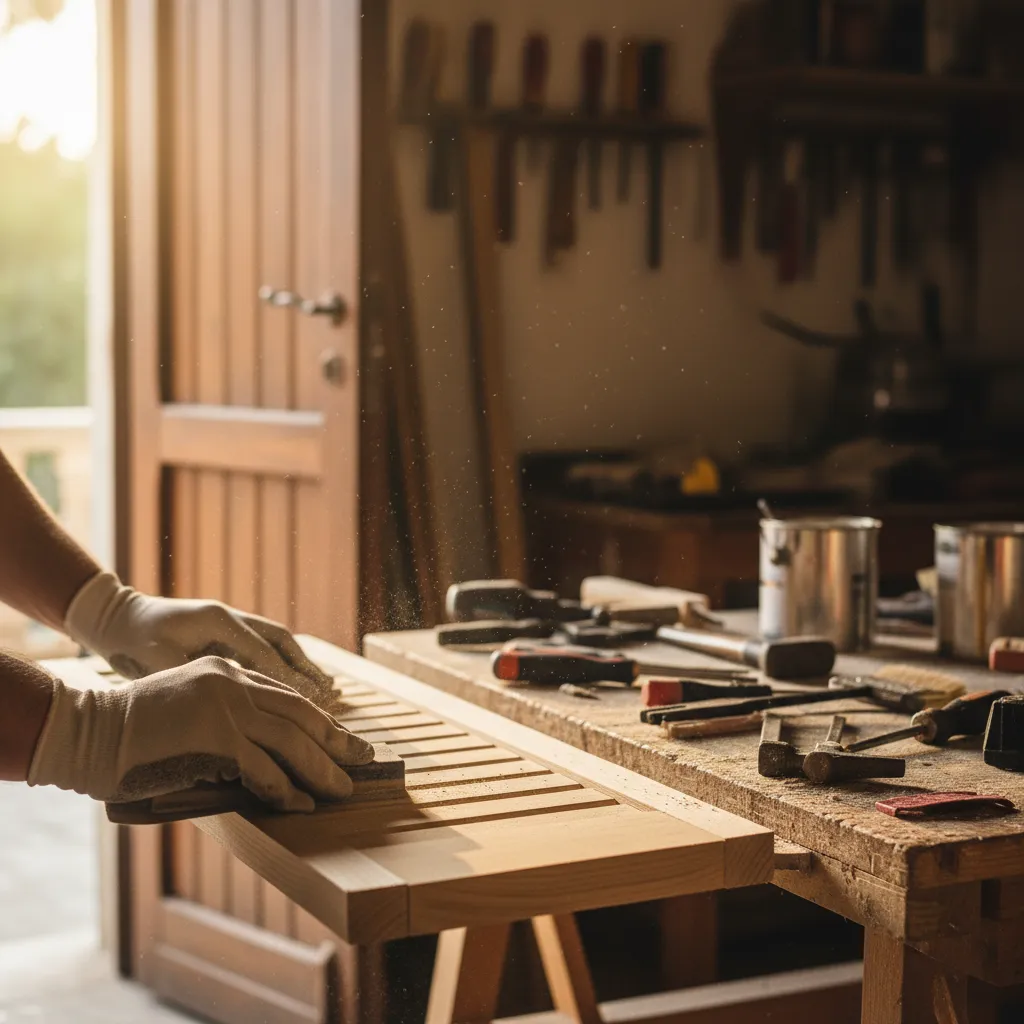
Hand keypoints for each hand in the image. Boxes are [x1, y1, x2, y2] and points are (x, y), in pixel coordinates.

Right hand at [27, 656, 373, 810]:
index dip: (320, 720)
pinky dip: (284, 789)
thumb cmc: (131, 733)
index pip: (286, 697)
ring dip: (322, 768)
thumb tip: (263, 761)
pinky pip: (263, 768)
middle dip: (336, 740)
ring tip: (344, 788)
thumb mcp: (187, 711)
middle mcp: (232, 682)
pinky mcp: (215, 737)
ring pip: (290, 740)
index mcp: (226, 671)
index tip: (344, 738)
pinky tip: (301, 803)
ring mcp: (225, 707)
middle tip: (364, 758)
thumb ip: (226, 725)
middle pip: (300, 714)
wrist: (87, 731)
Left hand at [64, 572, 335, 708]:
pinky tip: (301, 684)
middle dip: (307, 670)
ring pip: (280, 643)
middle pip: (281, 642)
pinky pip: (267, 648)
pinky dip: (287, 666)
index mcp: (217, 620)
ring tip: (330, 690)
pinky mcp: (229, 633)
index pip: (262, 652)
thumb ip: (190, 674)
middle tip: (331, 695)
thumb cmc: (131, 642)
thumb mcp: (155, 660)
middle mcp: (231, 617)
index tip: (308, 701)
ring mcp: (232, 622)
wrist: (117, 619)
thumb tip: (222, 699)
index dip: (286, 678)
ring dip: (304, 666)